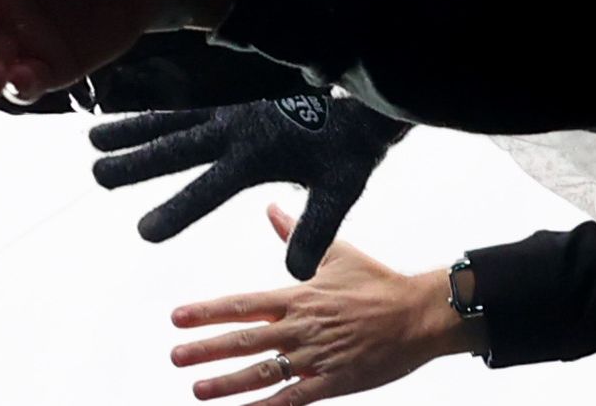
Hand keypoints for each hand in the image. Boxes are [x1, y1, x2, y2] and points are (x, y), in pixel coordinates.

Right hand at [93, 96, 411, 278]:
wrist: (360, 98)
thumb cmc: (348, 149)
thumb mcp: (340, 191)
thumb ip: (315, 230)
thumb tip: (295, 271)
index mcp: (256, 155)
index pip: (208, 189)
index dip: (176, 210)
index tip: (145, 231)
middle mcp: (234, 130)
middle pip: (176, 148)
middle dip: (136, 161)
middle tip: (98, 173)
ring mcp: (228, 112)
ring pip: (171, 121)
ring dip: (133, 130)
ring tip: (95, 139)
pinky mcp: (230, 102)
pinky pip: (184, 104)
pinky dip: (153, 108)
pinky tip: (127, 112)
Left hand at [167, 205, 481, 403]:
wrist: (420, 315)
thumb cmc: (379, 283)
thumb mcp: (336, 253)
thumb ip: (296, 234)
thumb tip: (272, 208)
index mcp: (299, 297)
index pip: (243, 305)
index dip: (208, 311)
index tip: (177, 317)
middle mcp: (302, 328)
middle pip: (245, 340)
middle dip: (207, 350)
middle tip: (175, 356)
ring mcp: (318, 356)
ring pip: (264, 372)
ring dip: (228, 384)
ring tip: (198, 390)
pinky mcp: (336, 380)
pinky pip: (297, 397)